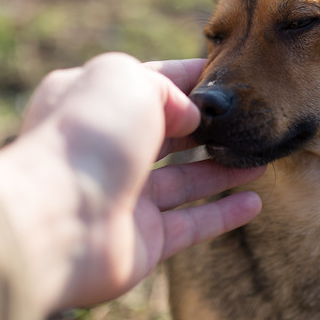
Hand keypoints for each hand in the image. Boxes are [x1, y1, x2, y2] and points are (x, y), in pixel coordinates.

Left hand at [0, 53, 264, 315]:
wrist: (58, 221)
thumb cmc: (88, 137)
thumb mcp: (124, 78)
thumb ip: (164, 86)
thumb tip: (189, 116)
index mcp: (91, 103)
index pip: (148, 85)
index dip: (187, 79)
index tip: (224, 77)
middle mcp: (106, 150)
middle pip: (166, 136)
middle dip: (206, 129)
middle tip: (246, 123)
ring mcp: (124, 198)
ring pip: (183, 181)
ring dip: (222, 170)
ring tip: (261, 160)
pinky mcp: (142, 242)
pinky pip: (191, 224)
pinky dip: (223, 214)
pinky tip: (253, 203)